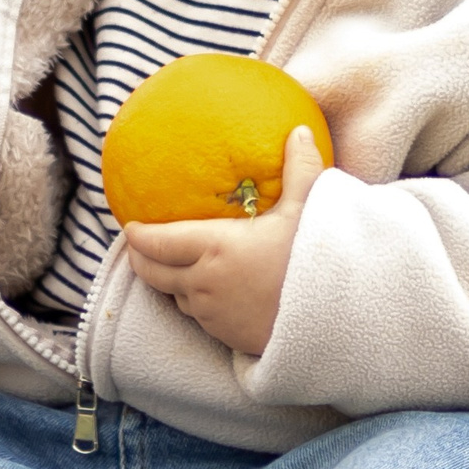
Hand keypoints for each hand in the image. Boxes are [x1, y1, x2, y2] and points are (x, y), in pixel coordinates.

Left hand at [120, 125, 326, 356]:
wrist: (338, 322)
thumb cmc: (318, 263)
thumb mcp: (309, 211)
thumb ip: (300, 170)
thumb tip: (300, 132)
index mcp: (215, 247)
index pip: (158, 242)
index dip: (138, 235)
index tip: (130, 226)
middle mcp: (205, 283)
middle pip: (154, 273)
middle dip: (140, 259)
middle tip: (137, 246)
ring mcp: (214, 314)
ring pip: (177, 297)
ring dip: (170, 283)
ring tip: (170, 268)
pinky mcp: (227, 337)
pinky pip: (200, 319)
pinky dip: (195, 303)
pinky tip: (206, 293)